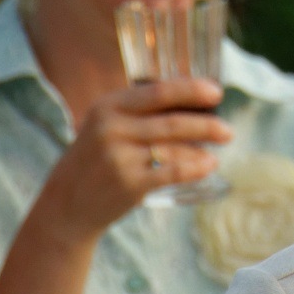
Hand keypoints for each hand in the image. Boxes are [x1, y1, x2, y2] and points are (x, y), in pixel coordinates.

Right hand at [30, 80, 232, 243]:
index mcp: (108, 106)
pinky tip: (209, 165)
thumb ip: (140, 110)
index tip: (217, 92)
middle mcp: (111, 128)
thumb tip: (194, 97)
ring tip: (219, 149)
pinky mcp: (128, 183)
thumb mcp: (107, 124)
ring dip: (203, 147)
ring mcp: (118, 156)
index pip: (159, 91)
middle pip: (172, 121)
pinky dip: (195, 167)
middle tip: (228, 130)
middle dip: (207, 124)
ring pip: (175, 147)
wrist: (65, 204)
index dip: (192, 90)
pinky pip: (172, 172)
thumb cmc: (96, 159)